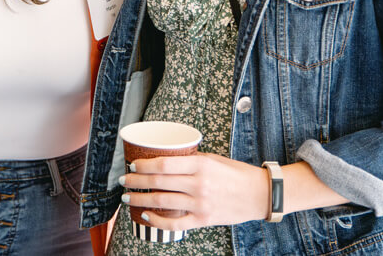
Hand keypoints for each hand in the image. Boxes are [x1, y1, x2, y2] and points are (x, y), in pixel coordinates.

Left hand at [119, 153, 268, 229]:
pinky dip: (158, 221)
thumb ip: (191, 160)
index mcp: (200, 165)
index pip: (164, 165)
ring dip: (141, 200)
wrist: (259, 194)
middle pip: (158, 183)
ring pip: (162, 202)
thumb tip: (166, 159)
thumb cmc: (236, 174)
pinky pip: (175, 223)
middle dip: (136, 181)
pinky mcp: (203, 220)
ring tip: (128, 198)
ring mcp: (200, 204)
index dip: (144, 166)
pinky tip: (146, 216)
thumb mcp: (214, 159)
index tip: (133, 165)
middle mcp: (198, 185)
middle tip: (123, 180)